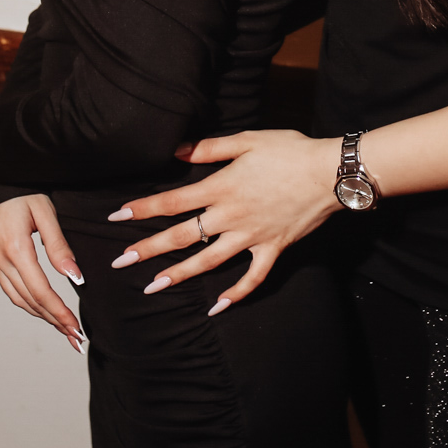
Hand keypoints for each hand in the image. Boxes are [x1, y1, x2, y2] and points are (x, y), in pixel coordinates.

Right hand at [0, 194, 86, 352]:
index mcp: (15, 248)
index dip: (59, 312)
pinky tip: (42, 309)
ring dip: (41, 316)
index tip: (76, 328)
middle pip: (29, 301)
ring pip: (17, 299)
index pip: (40, 290)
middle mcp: (1, 259)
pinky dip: (28, 303)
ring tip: (63, 329)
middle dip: (54, 321)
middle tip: (75, 338)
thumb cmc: (24, 191)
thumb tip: (75, 278)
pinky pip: (10, 289)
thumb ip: (59, 246)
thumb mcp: (46, 213)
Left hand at [107, 131, 341, 312]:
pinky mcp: (273, 249)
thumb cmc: (289, 150)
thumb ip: (209, 148)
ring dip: (179, 275)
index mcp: (221, 187)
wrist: (330, 172)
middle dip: (148, 249)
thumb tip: (175, 151)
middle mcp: (231, 216)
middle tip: (120, 262)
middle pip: (182, 236)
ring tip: (152, 287)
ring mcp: (251, 236)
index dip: (143, 208)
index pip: (172, 201)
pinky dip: (234, 294)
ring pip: (208, 261)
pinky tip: (216, 307)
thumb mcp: (247, 140)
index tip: (116, 216)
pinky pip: (252, 278)